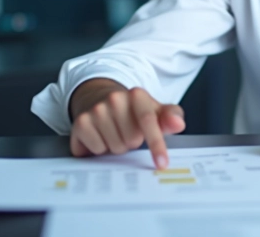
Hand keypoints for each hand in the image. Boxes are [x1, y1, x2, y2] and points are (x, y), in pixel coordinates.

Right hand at [68, 78, 185, 168]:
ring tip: (114, 134)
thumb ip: (170, 117)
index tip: (162, 164)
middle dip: (133, 142)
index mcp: (137, 95)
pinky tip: (100, 137)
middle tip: (128, 133)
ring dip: (117, 146)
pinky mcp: (81, 123)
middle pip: (132, 140)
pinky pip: (97, 151)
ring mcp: (96, 110)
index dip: (156, 144)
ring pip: (115, 148)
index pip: (148, 121)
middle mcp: (115, 98)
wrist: (100, 100)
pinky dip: (100, 149)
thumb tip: (178, 123)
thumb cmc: (133, 112)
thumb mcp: (155, 111)